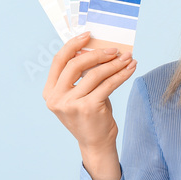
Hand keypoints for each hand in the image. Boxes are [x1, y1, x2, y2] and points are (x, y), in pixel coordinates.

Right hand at [42, 32, 137, 154]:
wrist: (96, 144)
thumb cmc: (89, 115)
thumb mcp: (79, 95)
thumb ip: (81, 76)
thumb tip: (98, 50)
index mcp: (50, 92)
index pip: (59, 61)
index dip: (72, 45)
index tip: (87, 36)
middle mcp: (56, 98)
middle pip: (76, 64)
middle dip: (98, 54)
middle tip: (115, 50)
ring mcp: (71, 104)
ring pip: (96, 74)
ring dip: (115, 64)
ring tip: (128, 58)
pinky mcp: (88, 108)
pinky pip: (108, 84)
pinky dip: (121, 74)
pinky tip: (130, 68)